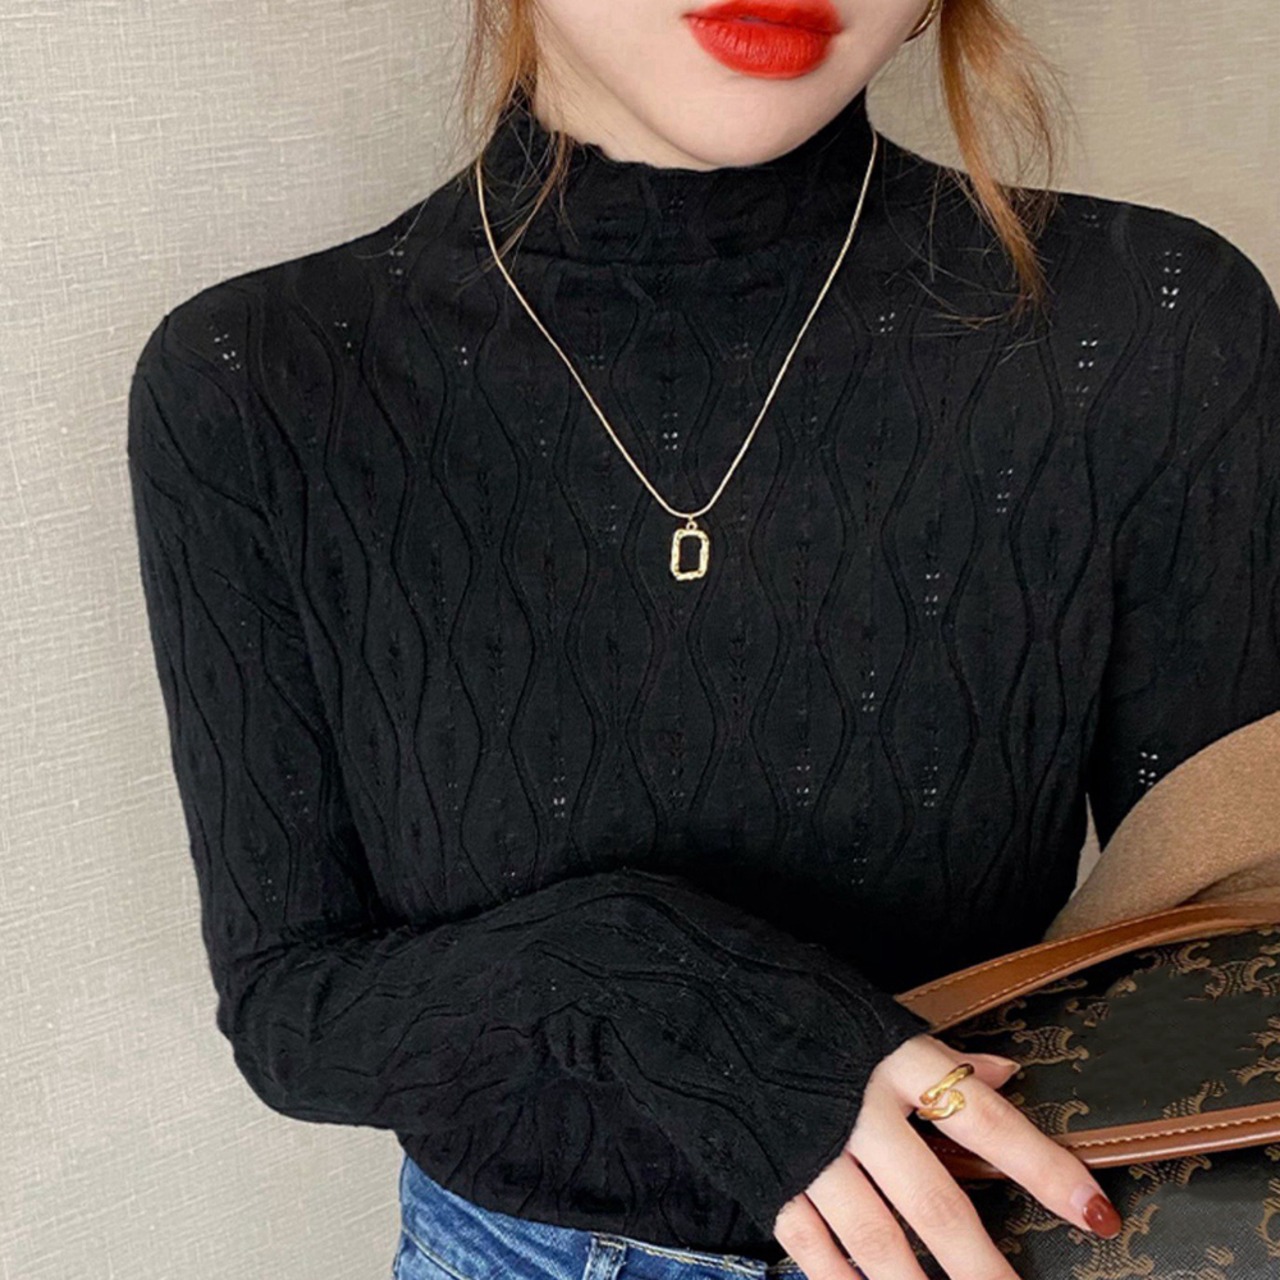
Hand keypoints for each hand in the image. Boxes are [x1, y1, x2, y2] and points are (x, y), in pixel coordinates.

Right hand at [771, 1033, 1122, 1278]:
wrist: (689, 990)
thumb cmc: (791, 998)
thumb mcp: (869, 1013)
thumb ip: (938, 1055)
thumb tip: (1007, 1072)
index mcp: (891, 1058)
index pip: (984, 1120)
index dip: (1043, 1168)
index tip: (1097, 1212)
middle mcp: (858, 1110)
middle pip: (937, 1206)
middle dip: (985, 1270)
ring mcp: (811, 1150)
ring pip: (879, 1243)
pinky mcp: (768, 1175)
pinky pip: (812, 1246)